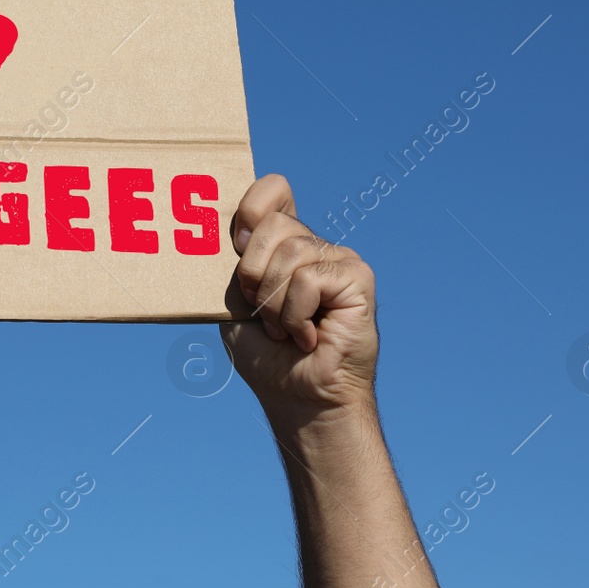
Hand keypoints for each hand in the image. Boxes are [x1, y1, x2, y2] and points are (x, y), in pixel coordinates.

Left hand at [219, 174, 378, 430]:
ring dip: (274, 304)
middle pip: (272, 223)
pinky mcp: (357, 278)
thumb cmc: (266, 355)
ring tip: (285, 331)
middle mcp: (314, 244)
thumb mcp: (235, 300)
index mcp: (284, 243)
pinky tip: (307, 337)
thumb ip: (234, 262)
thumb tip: (231, 230)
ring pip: (290, 253)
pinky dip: (295, 315)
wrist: (298, 398)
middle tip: (261, 311)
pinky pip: (308, 279)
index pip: (272, 189)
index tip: (236, 247)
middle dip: (252, 273)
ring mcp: (339, 258)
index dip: (250, 209)